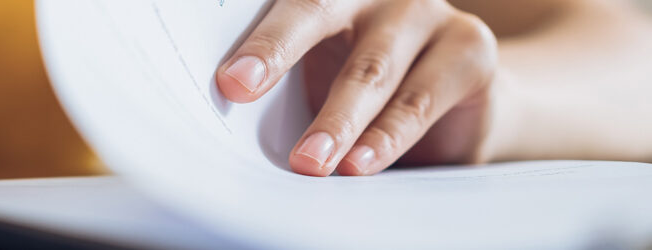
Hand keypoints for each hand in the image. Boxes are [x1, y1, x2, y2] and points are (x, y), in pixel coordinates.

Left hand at [215, 0, 498, 175]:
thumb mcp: (318, 71)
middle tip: (240, 88)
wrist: (459, 100)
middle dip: (275, 52)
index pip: (286, 3)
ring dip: (335, 120)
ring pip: (370, 69)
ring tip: (308, 162)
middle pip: (317, 11)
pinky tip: (359, 164)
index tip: (227, 77)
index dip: (256, 36)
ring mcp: (426, 12)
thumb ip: (284, 74)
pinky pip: (418, 100)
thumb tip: (230, 105)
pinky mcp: (468, 48)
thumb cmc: (363, 79)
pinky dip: (385, 138)